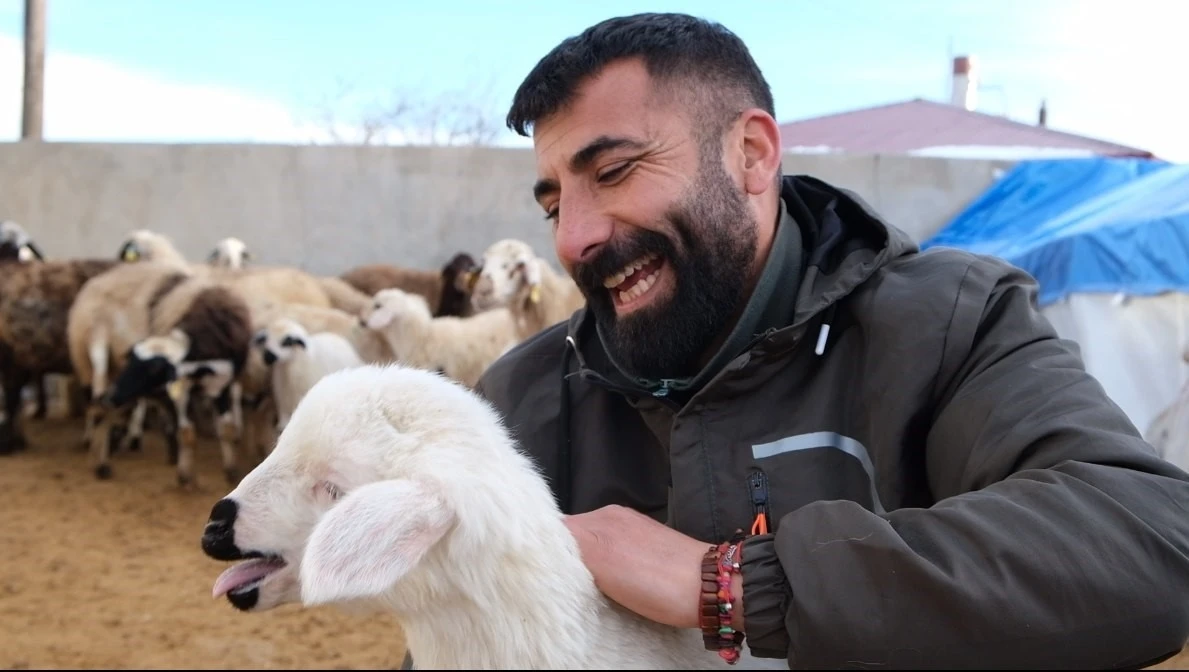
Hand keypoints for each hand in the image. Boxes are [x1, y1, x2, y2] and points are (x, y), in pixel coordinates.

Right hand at [562, 504, 743, 630]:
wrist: (708, 586)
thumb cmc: (657, 581)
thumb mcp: (603, 562)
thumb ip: (572, 544)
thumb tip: (546, 536)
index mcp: (600, 517)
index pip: (556, 526)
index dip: (545, 546)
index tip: (536, 567)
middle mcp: (612, 517)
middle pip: (572, 534)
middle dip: (561, 555)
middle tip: (554, 580)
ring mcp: (630, 528)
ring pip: (590, 543)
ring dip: (580, 560)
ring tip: (577, 582)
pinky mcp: (644, 543)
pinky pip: (609, 549)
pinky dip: (601, 563)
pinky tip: (603, 580)